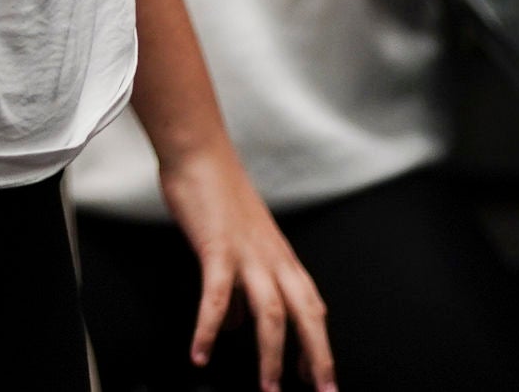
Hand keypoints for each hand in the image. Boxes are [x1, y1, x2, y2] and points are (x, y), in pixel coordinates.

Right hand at [156, 139, 334, 391]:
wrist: (200, 151)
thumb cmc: (217, 192)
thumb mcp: (238, 243)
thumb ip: (239, 287)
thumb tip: (234, 324)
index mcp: (280, 257)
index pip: (312, 308)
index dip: (318, 346)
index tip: (319, 379)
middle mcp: (272, 258)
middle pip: (306, 315)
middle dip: (317, 359)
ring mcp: (248, 253)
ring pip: (271, 313)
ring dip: (271, 356)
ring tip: (268, 388)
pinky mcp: (218, 247)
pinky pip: (216, 296)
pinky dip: (208, 328)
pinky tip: (200, 353)